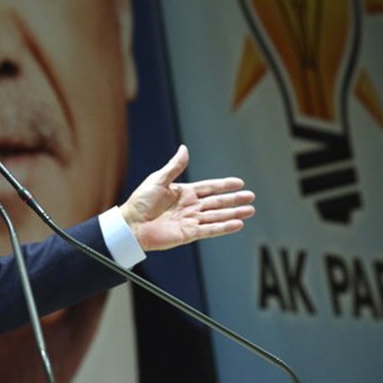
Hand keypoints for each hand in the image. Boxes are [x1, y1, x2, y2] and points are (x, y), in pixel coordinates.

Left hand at [119, 145, 254, 250]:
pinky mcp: (189, 234)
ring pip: (217, 216)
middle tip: (251, 197)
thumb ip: (175, 166)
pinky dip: (224, 227)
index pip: (209, 187)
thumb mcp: (158, 179)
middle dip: (234, 200)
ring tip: (250, 211)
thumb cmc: (140, 202)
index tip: (239, 183)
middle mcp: (190, 207)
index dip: (224, 185)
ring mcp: (190, 220)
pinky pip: (210, 230)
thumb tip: (184, 148)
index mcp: (183, 193)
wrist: (131, 225)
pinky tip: (237, 224)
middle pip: (217, 202)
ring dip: (233, 213)